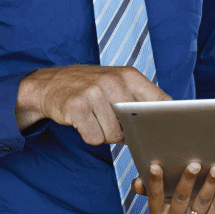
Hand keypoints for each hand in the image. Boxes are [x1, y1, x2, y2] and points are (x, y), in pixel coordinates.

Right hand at [15, 65, 170, 144]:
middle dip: (125, 130)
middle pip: (134, 125)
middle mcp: (113, 81)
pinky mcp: (76, 107)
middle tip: (111, 120)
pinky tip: (83, 121)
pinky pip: (94, 138)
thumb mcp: (117, 83)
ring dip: (104, 134)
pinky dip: (89, 135)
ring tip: (94, 118)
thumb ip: (138, 99)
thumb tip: (160, 125)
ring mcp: (94, 93)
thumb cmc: (90, 87)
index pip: (159, 100)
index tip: (165, 130)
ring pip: (113, 135)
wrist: (50, 83)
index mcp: (129, 75)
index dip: (163, 119)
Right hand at [132, 162, 214, 213]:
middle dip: (188, 181)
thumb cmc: (180, 202)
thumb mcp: (164, 199)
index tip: (155, 166)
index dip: (154, 183)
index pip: (154, 199)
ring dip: (209, 184)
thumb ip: (149, 190)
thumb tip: (136, 183)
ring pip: (201, 203)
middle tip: (195, 164)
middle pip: (180, 200)